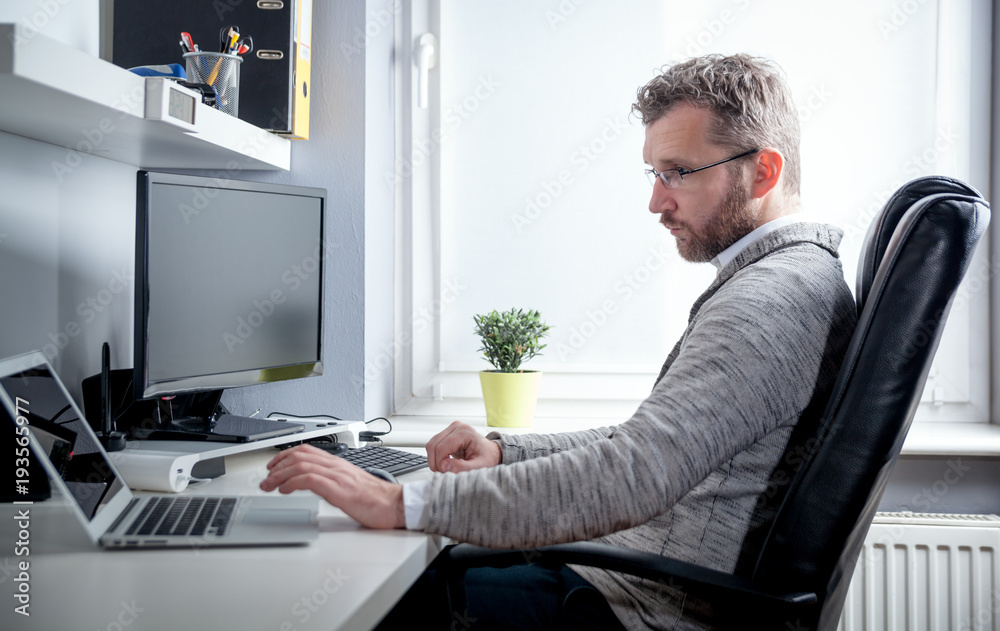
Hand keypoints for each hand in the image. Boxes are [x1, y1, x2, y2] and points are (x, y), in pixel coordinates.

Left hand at [259, 444, 403, 528]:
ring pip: (300, 465)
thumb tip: (316, 485)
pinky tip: (285, 491)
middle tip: (266, 479)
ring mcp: (337, 476)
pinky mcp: (338, 489)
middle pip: (299, 455)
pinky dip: (292, 483)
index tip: (273, 466)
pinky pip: (309, 479)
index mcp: (338, 464)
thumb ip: (333, 481)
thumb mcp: (350, 485)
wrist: (395, 505)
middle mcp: (336, 466)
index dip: (284, 456)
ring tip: (269, 485)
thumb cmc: (376, 499)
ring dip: (279, 475)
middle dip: (277, 466)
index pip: (306, 450)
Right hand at [425, 420, 501, 472]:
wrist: (491, 452)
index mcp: (465, 432)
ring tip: (445, 468)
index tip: (446, 472)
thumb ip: (462, 467)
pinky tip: (445, 463)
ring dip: (434, 459)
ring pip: (431, 445)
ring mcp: (450, 429)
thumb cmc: (488, 458)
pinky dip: (436, 456)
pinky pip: (434, 445)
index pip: (442, 447)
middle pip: (433, 445)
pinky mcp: (447, 434)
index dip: (440, 462)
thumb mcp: (479, 466)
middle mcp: (456, 427)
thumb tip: (444, 466)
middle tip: (444, 472)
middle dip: (435, 462)